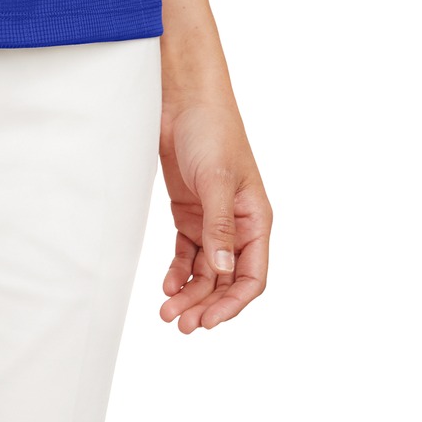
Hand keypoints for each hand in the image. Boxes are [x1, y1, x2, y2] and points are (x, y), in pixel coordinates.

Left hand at [156, 91, 270, 331]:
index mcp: (255, 219)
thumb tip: (224, 273)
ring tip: (168, 312)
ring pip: (205, 270)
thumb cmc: (211, 130)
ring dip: (189, 292)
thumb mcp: (217, 179)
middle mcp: (236, 224)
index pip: (252, 276)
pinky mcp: (188, 210)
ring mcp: (211, 219)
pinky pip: (186, 251)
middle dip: (206, 304)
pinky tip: (166, 284)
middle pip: (225, 280)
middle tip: (181, 324)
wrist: (183, 98)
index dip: (233, 303)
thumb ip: (219, 226)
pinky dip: (178, 270)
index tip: (209, 321)